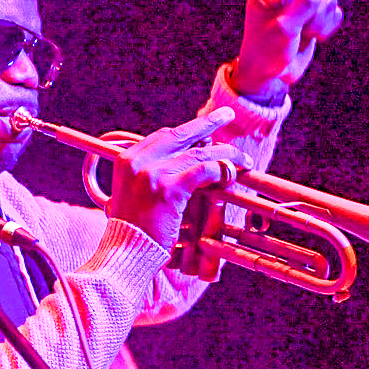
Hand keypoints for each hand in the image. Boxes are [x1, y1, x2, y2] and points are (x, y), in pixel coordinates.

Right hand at [106, 107, 240, 249]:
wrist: (125, 252)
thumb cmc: (132, 231)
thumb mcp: (132, 196)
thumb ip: (149, 177)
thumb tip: (180, 165)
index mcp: (126, 160)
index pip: (163, 136)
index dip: (188, 132)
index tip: (205, 132)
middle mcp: (137, 162)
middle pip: (180, 134)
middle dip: (207, 124)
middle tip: (227, 115)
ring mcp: (152, 173)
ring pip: (198, 152)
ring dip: (226, 154)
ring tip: (243, 158)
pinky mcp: (169, 189)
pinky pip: (204, 170)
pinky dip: (222, 170)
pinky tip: (232, 174)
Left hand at [230, 0, 344, 101]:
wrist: (269, 75)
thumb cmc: (267, 50)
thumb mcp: (284, 28)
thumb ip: (307, 4)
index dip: (294, 7)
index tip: (278, 23)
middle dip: (310, 16)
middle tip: (293, 31)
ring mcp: (302, 0)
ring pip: (329, 0)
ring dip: (318, 23)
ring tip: (301, 34)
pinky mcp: (316, 14)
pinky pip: (336, 12)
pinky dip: (327, 27)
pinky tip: (312, 36)